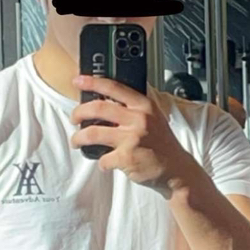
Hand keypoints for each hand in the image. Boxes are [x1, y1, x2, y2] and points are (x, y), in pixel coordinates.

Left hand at [70, 75, 196, 196]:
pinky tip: (105, 162)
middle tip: (74, 118)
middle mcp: (137, 119)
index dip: (92, 82)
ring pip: (92, 133)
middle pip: (97, 108)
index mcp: (143, 106)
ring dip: (78, 138)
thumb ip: (133, 108)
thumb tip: (106, 102)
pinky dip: (101, 162)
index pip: (113, 87)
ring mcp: (131, 139)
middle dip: (78, 113)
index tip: (78, 81)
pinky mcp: (126, 158)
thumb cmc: (162, 144)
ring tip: (77, 141)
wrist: (176, 169)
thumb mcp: (153, 118)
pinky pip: (102, 159)